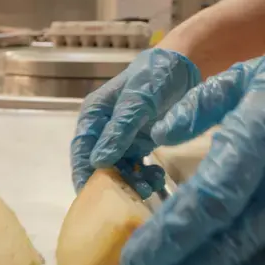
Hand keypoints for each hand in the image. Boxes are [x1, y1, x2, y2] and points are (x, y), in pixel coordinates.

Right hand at [70, 48, 200, 197]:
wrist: (182, 68)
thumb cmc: (153, 78)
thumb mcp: (137, 101)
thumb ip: (120, 130)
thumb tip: (99, 162)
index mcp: (94, 115)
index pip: (82, 150)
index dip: (83, 173)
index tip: (91, 196)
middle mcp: (105, 129)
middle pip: (101, 164)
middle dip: (114, 182)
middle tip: (133, 195)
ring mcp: (124, 138)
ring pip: (120, 168)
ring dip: (132, 181)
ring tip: (149, 187)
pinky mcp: (142, 143)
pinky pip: (138, 165)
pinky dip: (145, 175)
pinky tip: (157, 177)